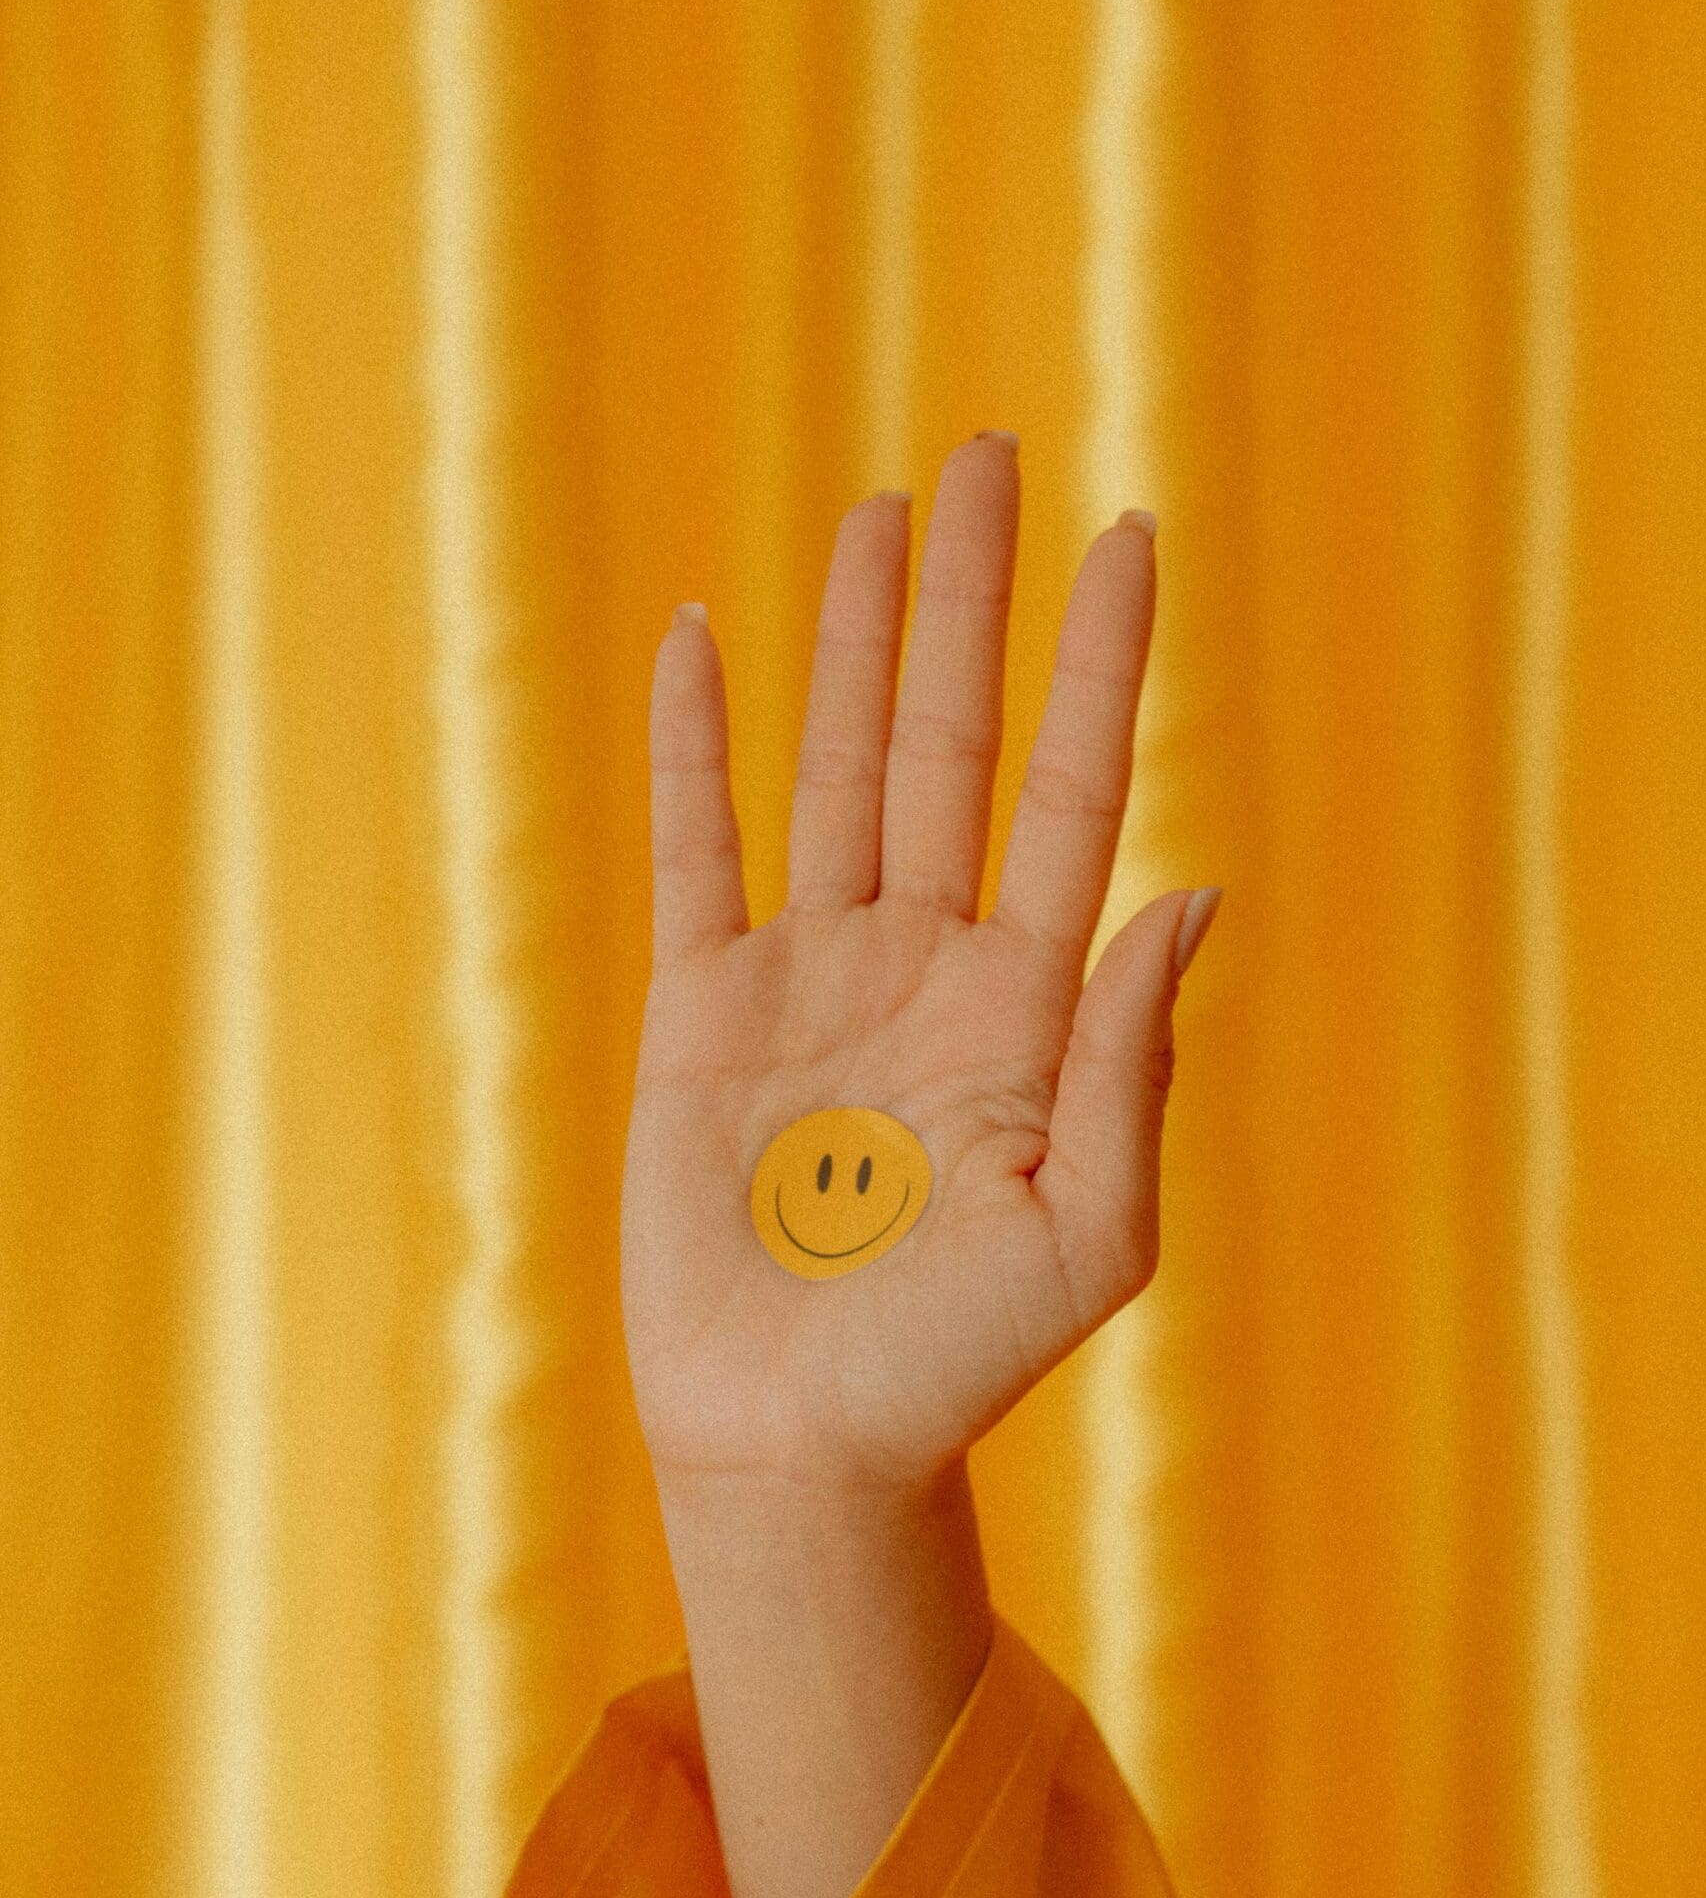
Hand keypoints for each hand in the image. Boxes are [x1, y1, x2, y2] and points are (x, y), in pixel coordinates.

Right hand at [623, 432, 1218, 1497]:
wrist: (802, 1445)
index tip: (1130, 537)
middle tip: (988, 452)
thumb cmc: (957, 1365)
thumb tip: (1193, 888)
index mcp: (1024, 1008)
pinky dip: (693, 750)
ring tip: (878, 510)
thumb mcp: (1087, 1233)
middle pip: (948, 743)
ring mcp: (807, 979)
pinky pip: (693, 854)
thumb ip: (1129, 1065)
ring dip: (849, 638)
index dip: (1102, 669)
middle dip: (971, 603)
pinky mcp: (697, 1016)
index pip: (1070, 795)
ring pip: (827, 770)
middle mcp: (921, 965)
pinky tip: (707, 642)